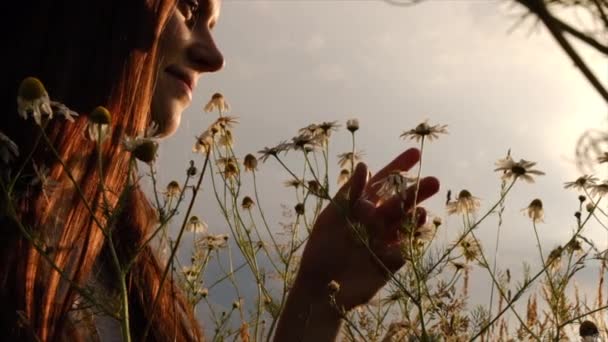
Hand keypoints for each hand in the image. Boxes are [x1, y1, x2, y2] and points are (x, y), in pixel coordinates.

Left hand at [295, 147, 439, 309]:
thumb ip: (350, 194)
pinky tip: (415, 232)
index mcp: (360, 206)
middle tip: (435, 181)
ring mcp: (384, 240)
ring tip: (423, 210)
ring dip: (415, 215)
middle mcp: (375, 221)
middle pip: (400, 202)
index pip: (382, 182)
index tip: (416, 153)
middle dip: (416, 192)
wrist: (319, 290)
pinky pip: (405, 248)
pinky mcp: (390, 263)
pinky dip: (412, 239)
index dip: (398, 167)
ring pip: (405, 224)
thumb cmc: (321, 249)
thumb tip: (365, 166)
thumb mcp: (333, 217)